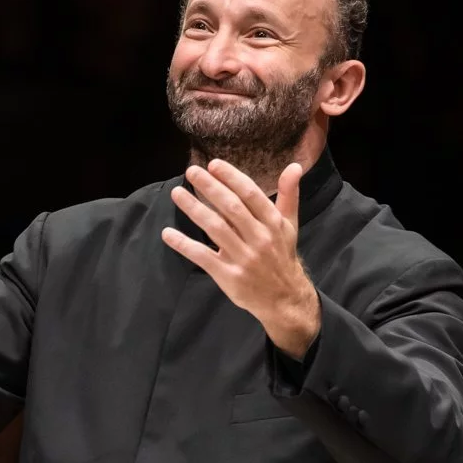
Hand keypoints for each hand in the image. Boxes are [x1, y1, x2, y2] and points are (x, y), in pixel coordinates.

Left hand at [162, 160, 320, 357]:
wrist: (284, 298)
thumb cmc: (281, 255)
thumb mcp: (289, 225)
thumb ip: (289, 194)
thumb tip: (294, 165)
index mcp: (273, 223)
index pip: (251, 195)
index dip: (232, 178)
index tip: (213, 164)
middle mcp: (260, 239)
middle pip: (231, 208)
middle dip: (210, 187)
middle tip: (191, 171)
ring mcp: (243, 258)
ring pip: (215, 228)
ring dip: (194, 209)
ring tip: (177, 193)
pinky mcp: (229, 276)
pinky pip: (203, 257)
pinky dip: (184, 245)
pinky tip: (168, 234)